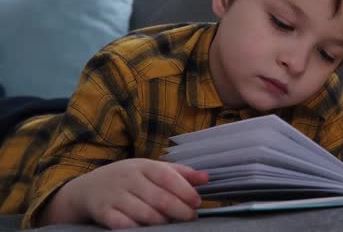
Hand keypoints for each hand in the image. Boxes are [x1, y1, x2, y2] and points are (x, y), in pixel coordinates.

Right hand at [38, 158, 208, 228]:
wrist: (86, 189)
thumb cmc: (128, 179)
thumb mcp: (151, 169)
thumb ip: (180, 173)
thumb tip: (207, 178)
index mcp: (143, 166)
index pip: (168, 176)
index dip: (185, 191)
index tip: (197, 202)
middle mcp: (128, 179)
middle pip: (159, 198)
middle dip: (179, 210)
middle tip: (190, 218)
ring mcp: (114, 196)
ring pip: (145, 214)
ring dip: (162, 222)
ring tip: (172, 224)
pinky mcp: (103, 213)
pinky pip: (124, 225)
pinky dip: (139, 229)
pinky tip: (149, 231)